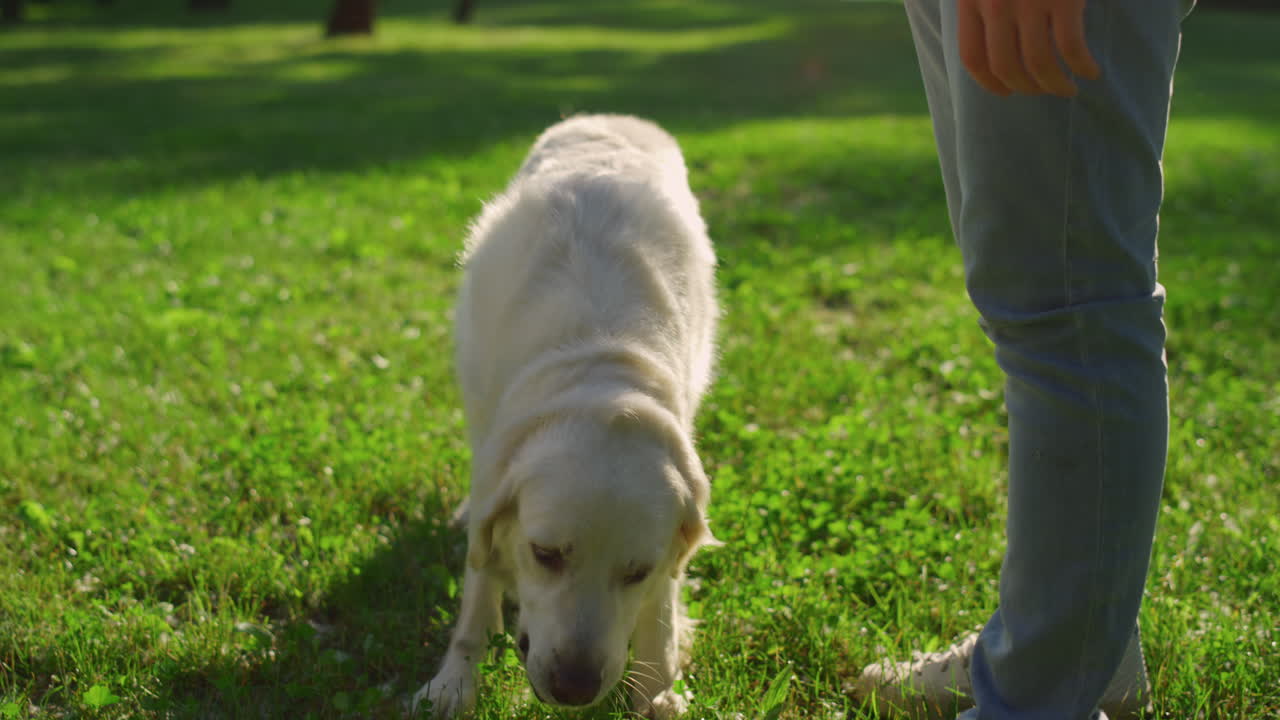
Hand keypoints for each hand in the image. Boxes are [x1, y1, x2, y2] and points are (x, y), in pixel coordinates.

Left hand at [957, 0, 1100, 97]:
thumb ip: (985, 1)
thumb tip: (996, 37)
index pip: (973, 57)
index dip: (989, 83)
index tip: (1007, 93)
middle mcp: (996, 4)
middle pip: (1006, 67)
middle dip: (1027, 88)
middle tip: (1045, 92)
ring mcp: (1029, 1)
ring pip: (1039, 64)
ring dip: (1056, 85)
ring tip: (1069, 89)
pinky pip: (1071, 48)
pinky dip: (1082, 66)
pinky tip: (1091, 71)